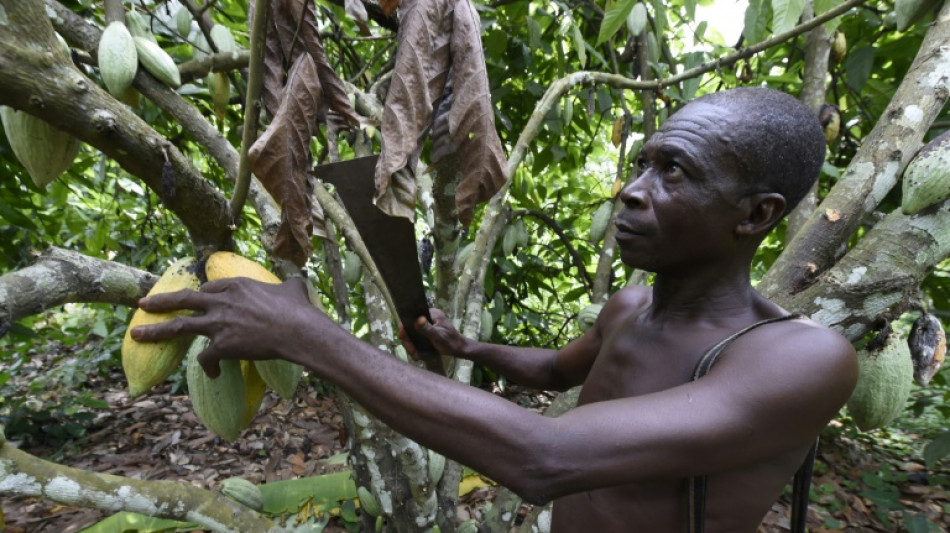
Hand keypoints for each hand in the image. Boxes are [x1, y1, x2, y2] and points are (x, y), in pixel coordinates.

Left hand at [131, 277, 324, 377]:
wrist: (296, 330)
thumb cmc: (298, 309)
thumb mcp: (293, 288)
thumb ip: (290, 285)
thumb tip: (298, 281)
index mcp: (237, 285)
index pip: (211, 288)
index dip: (204, 296)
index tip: (200, 300)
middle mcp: (222, 302)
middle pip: (184, 299)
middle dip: (161, 301)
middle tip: (143, 303)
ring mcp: (218, 324)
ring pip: (179, 326)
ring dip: (155, 331)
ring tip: (136, 335)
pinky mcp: (221, 345)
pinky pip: (206, 358)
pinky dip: (209, 367)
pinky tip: (214, 373)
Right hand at [397, 308, 469, 358]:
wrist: (459, 350)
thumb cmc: (450, 342)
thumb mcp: (438, 336)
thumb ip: (427, 329)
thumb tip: (418, 320)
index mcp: (431, 313)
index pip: (413, 316)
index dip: (405, 327)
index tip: (402, 337)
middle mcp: (428, 318)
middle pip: (410, 327)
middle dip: (409, 341)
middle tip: (412, 352)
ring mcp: (427, 326)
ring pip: (412, 335)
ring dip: (412, 346)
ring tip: (416, 355)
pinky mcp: (427, 333)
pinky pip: (417, 339)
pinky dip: (416, 347)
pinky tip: (418, 355)